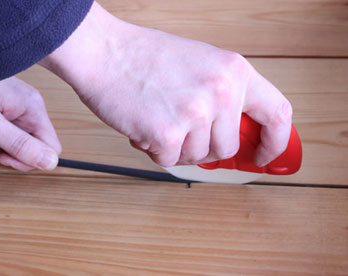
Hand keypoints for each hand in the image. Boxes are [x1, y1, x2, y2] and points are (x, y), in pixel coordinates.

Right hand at [40, 1, 291, 167]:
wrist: (103, 53)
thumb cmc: (143, 56)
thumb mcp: (200, 64)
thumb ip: (223, 96)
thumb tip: (233, 133)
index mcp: (234, 71)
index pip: (277, 114)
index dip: (275, 142)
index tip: (264, 154)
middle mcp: (220, 92)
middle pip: (228, 146)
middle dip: (205, 147)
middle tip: (183, 133)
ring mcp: (194, 114)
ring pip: (198, 156)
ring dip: (177, 147)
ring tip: (159, 119)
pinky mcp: (167, 134)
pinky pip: (169, 160)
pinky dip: (156, 150)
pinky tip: (144, 126)